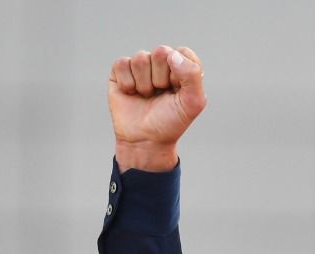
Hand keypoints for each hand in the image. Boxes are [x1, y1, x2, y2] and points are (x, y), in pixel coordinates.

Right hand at [107, 45, 204, 172]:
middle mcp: (161, 63)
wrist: (144, 141)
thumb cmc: (170, 122)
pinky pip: (122, 64)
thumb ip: (192, 74)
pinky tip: (131, 94)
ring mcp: (141, 67)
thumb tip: (171, 54)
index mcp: (182, 66)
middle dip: (160, 78)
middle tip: (159, 94)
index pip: (181, 52)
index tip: (176, 91)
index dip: (178, 73)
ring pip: (140, 58)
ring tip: (146, 96)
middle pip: (160, 52)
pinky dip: (127, 83)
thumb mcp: (193, 102)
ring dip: (143, 83)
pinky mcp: (120, 72)